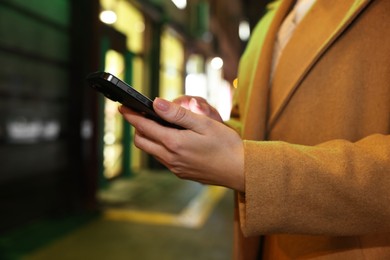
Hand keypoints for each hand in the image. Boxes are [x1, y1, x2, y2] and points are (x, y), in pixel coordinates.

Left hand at [118, 98, 244, 191]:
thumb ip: (178, 114)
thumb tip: (156, 103)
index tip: (123, 107)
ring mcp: (176, 168)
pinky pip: (163, 159)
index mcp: (175, 143)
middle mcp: (171, 158)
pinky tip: (172, 140)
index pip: (145, 127)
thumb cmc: (226, 145)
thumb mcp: (204, 124)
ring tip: (156, 125)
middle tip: (140, 115)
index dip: (132, 116)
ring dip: (148, 138)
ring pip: (151, 151)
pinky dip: (159, 147)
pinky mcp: (182, 173)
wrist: (241, 170)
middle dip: (137, 127)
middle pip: (142, 142)